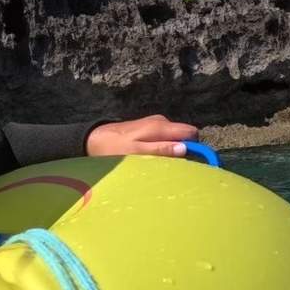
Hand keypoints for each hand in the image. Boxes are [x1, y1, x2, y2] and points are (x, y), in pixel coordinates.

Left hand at [84, 115, 198, 158]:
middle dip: (183, 150)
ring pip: (175, 138)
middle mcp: (161, 122)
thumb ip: (160, 150)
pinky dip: (163, 149)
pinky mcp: (149, 129)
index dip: (195, 147)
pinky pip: (165, 139)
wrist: (94, 139)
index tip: (190, 163)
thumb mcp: (137, 152)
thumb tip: (185, 149)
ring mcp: (155, 125)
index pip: (191, 132)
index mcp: (160, 126)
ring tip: (160, 164)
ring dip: (172, 151)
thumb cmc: (114, 147)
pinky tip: (152, 159)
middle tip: (173, 166)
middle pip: (184, 136)